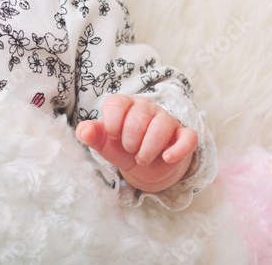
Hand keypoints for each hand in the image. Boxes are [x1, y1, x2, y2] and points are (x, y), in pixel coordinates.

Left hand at [75, 95, 196, 192]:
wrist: (146, 167)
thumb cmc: (122, 149)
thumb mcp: (104, 144)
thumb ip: (91, 135)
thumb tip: (83, 130)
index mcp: (125, 105)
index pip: (116, 103)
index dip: (112, 123)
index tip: (113, 136)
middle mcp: (146, 108)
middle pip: (138, 117)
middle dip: (130, 141)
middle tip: (130, 151)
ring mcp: (167, 120)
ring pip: (161, 127)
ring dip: (149, 149)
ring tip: (142, 159)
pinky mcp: (184, 136)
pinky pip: (188, 138)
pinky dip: (177, 150)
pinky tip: (166, 158)